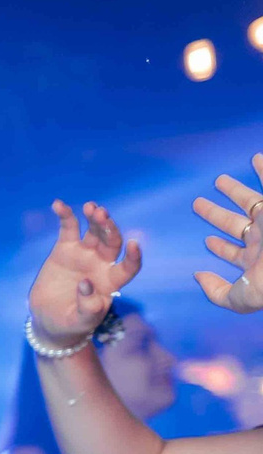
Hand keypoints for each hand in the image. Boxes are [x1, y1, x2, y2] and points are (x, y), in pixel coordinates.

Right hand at [27, 199, 140, 344]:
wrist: (49, 321)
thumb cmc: (71, 324)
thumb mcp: (81, 322)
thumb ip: (88, 307)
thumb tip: (86, 284)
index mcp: (111, 282)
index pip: (129, 266)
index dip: (133, 256)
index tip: (133, 244)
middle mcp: (101, 264)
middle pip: (111, 242)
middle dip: (109, 228)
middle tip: (102, 216)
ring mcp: (83, 255)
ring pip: (93, 231)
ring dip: (94, 218)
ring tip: (91, 207)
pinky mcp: (64, 250)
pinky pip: (68, 229)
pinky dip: (65, 216)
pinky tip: (58, 204)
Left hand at [194, 163, 262, 312]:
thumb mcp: (243, 296)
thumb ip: (218, 293)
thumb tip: (198, 276)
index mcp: (257, 258)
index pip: (233, 252)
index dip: (220, 248)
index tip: (207, 241)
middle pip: (235, 222)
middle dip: (216, 214)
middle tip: (196, 203)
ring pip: (252, 201)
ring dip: (236, 190)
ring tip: (219, 180)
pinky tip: (257, 157)